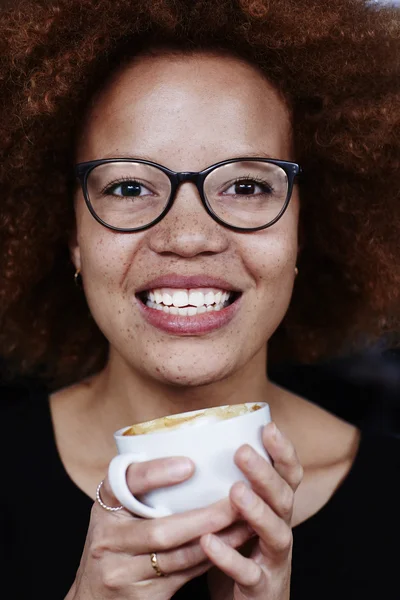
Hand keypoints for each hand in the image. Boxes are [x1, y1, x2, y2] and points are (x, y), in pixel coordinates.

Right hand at [65, 456, 253, 599]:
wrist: (91, 598)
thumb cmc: (115, 541)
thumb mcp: (117, 511)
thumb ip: (141, 488)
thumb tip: (194, 455)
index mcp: (104, 507)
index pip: (125, 483)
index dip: (156, 474)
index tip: (189, 464)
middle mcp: (108, 540)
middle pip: (161, 529)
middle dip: (205, 516)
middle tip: (238, 499)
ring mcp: (122, 573)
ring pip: (179, 556)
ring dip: (218, 539)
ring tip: (246, 521)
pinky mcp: (141, 597)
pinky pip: (183, 575)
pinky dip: (210, 558)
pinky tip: (232, 545)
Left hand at [200, 422, 302, 599]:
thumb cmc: (240, 552)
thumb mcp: (240, 515)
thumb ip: (230, 485)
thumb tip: (199, 442)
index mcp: (277, 509)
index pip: (289, 476)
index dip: (284, 452)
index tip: (269, 426)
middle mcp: (281, 530)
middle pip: (284, 498)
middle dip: (265, 474)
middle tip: (242, 451)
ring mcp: (273, 560)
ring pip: (276, 533)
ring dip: (257, 511)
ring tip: (235, 491)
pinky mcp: (261, 588)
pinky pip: (249, 573)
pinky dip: (229, 557)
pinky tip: (209, 540)